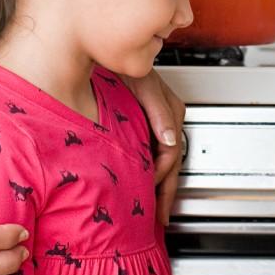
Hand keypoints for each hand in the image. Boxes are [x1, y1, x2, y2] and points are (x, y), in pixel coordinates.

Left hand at [124, 70, 186, 224]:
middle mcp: (166, 121)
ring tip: (154, 209)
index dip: (162, 177)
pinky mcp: (144, 125)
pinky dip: (150, 171)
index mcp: (171, 113)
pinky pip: (152, 154)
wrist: (103, 57)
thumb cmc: (121, 66)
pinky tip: (142, 184)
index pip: (171, 154)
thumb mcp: (142, 85)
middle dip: (165, 191)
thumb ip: (158, 111)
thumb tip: (170, 139)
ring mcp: (156, 124)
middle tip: (159, 217)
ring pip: (163, 162)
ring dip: (159, 184)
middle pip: (170, 163)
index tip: (150, 193)